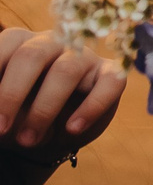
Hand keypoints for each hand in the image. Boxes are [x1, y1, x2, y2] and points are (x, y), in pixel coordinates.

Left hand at [0, 28, 124, 156]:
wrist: (53, 135)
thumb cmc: (21, 114)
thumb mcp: (2, 110)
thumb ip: (0, 105)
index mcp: (22, 44)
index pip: (8, 44)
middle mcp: (53, 44)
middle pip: (32, 56)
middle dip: (12, 95)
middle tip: (1, 129)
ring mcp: (84, 56)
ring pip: (67, 70)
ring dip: (44, 109)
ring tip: (29, 140)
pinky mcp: (109, 74)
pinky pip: (109, 83)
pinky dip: (91, 108)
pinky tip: (73, 129)